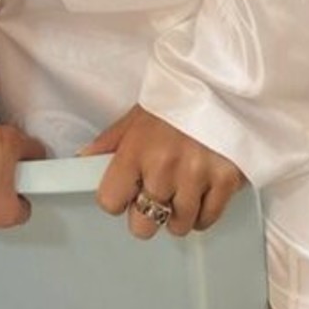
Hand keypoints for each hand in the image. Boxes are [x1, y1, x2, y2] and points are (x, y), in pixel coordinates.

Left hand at [81, 104, 244, 238]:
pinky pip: (207, 220)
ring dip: (177, 213)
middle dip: (147, 214)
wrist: (219, 81)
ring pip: (178, 227)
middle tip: (157, 192)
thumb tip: (83, 161)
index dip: (118, 198)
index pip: (110, 201)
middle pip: (143, 226)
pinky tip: (200, 191)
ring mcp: (196, 177)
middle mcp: (164, 168)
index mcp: (135, 150)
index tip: (127, 190)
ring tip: (181, 188)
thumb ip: (109, 143)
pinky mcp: (225, 182)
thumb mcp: (136, 116)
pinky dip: (203, 212)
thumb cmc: (176, 99)